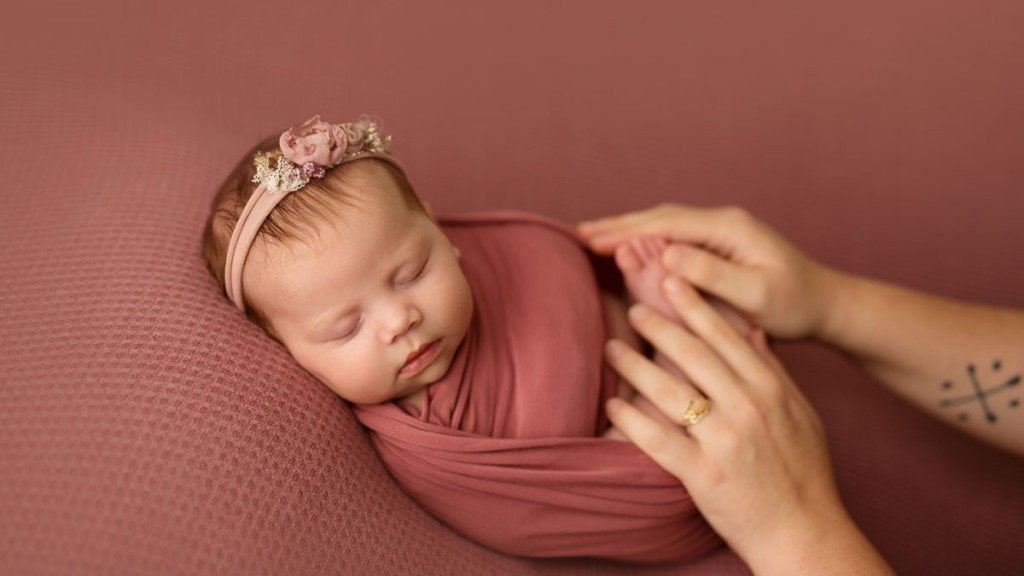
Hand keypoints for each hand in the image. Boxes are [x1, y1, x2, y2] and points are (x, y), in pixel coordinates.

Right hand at [578, 204, 844, 338]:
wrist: (827, 304)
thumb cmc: (796, 305)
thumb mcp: (756, 295)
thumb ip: (713, 274)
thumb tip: (667, 255)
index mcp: (729, 228)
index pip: (666, 225)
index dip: (625, 232)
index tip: (590, 240)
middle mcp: (724, 222)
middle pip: (660, 218)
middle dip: (618, 225)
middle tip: (578, 233)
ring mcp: (723, 231)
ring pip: (665, 224)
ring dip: (629, 230)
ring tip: (593, 237)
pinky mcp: (722, 245)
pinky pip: (675, 236)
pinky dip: (646, 239)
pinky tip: (630, 247)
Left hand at [603, 277, 889, 572]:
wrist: (806, 534)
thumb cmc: (804, 474)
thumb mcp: (802, 414)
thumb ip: (776, 372)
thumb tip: (754, 332)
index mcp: (771, 390)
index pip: (726, 336)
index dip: (696, 306)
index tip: (672, 280)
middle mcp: (748, 408)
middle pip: (693, 355)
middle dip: (659, 326)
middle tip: (633, 307)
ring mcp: (725, 440)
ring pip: (669, 391)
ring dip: (635, 365)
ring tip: (613, 349)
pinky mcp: (703, 474)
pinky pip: (656, 439)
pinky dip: (630, 420)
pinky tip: (611, 405)